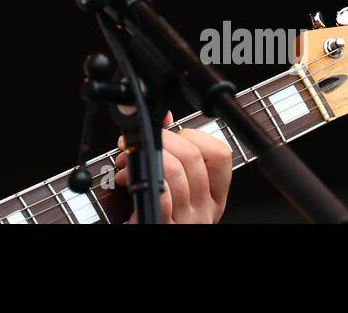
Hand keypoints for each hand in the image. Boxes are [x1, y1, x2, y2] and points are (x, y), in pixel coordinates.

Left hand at [114, 111, 231, 222]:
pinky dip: (141, 181)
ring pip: (174, 172)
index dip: (194, 135)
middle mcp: (204, 209)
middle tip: (139, 144)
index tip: (172, 135)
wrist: (145, 230)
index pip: (220, 154)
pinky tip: (129, 181)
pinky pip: (160, 196)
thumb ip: (172, 151)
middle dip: (160, 140)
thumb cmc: (154, 214)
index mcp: (212, 196)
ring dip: (143, 159)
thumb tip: (164, 117)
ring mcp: (186, 220)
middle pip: (193, 157)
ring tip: (127, 165)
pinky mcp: (163, 226)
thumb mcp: (171, 183)